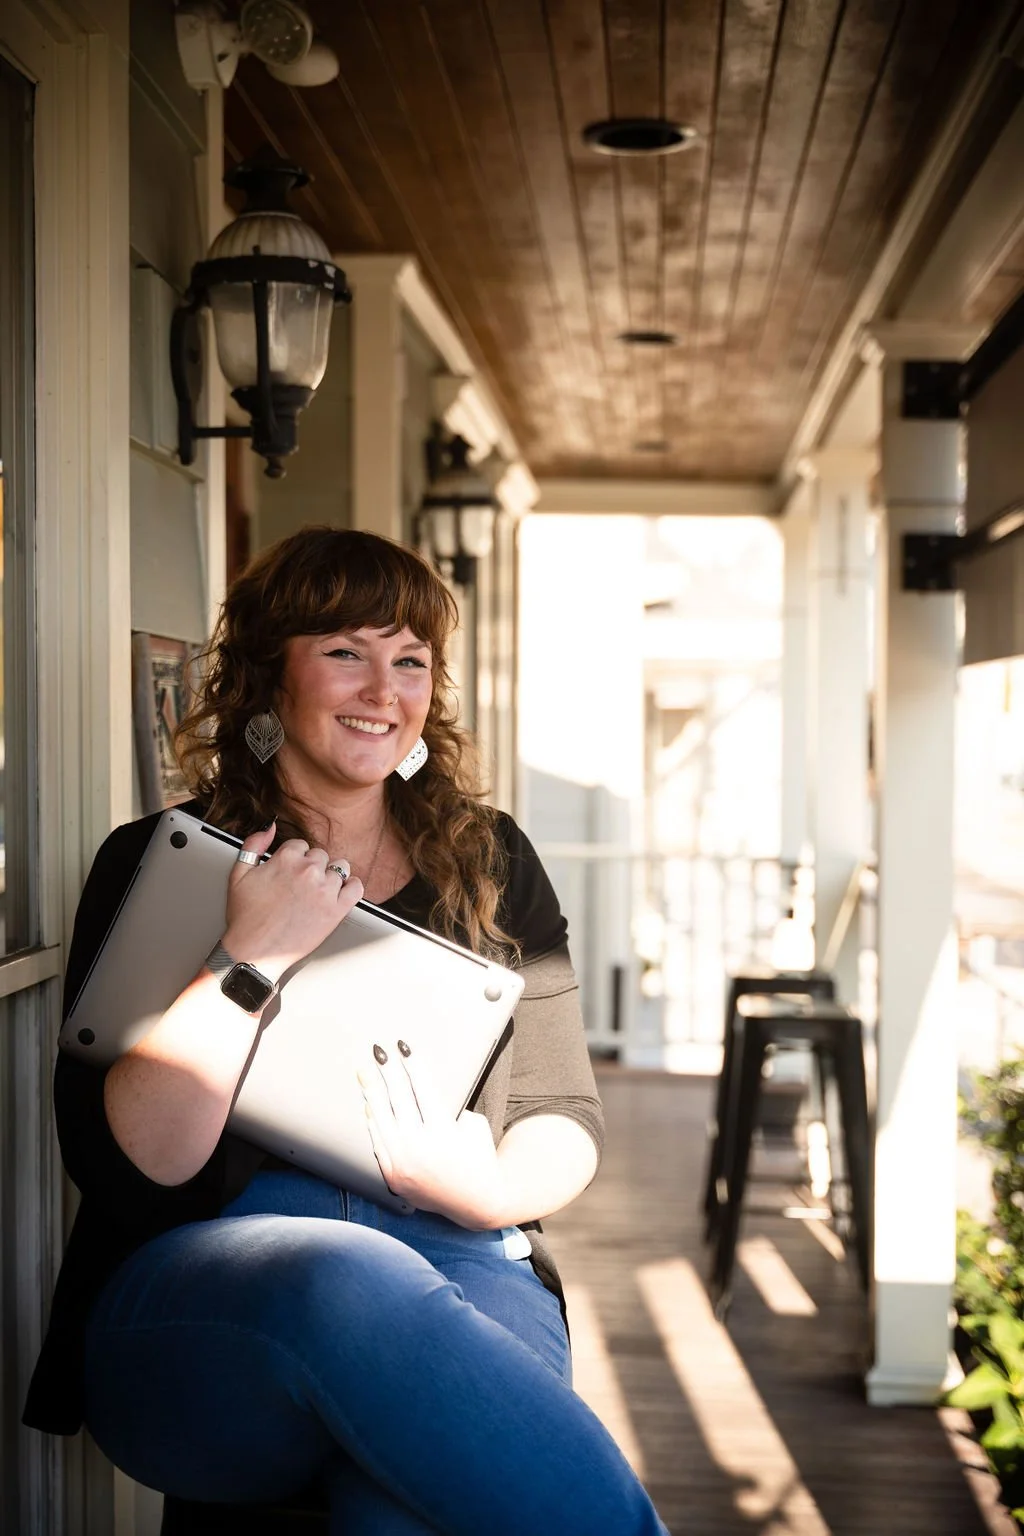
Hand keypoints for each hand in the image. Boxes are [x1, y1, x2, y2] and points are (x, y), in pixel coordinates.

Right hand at [222, 822, 363, 982]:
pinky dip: (351, 888)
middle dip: (312, 867)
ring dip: (331, 876)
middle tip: (301, 886)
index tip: (290, 873)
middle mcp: (308, 871)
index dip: (295, 859)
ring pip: (340, 868)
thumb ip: (254, 844)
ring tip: (318, 890)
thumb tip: (270, 825)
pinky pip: (356, 888)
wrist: (254, 953)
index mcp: (286, 859)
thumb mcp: (239, 874)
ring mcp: (325, 890)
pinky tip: (341, 893)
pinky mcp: (337, 911)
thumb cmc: (245, 917)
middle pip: (320, 855)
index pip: (301, 845)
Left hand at [359, 1042, 504, 1229]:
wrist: (477, 1203)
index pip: (423, 1088)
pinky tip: (369, 1106)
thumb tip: (416, 1088)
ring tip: (366, 1073)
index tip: (403, 1047)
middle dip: (388, 1072)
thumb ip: (446, 1107)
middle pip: (399, 1099)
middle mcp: (420, 1148)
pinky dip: (373, 1123)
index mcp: (444, 1132)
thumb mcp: (472, 1125)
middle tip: (379, 1052)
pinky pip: (378, 1143)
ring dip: (373, 1093)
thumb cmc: (479, 1157)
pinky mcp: (393, 1177)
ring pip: (381, 1120)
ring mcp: (403, 1165)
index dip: (413, 1065)